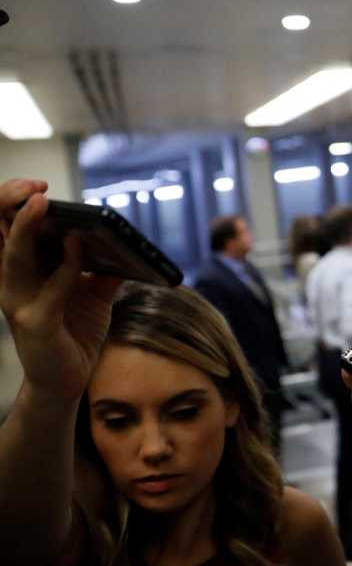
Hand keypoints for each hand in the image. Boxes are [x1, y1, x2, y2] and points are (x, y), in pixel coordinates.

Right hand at [0, 182, 123, 401]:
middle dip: (11, 203)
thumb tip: (125, 242)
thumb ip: (102, 268)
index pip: (4, 226)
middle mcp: (12, 280)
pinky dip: (65, 267)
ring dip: (26, 228)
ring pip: (12, 256)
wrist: (66, 380)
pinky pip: (50, 289)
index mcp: (21, 268)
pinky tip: (78, 249)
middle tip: (37, 189)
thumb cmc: (74, 330)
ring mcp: (18, 301)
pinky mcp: (35, 322)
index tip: (39, 186)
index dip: (14, 201)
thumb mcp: (93, 292)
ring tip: (41, 203)